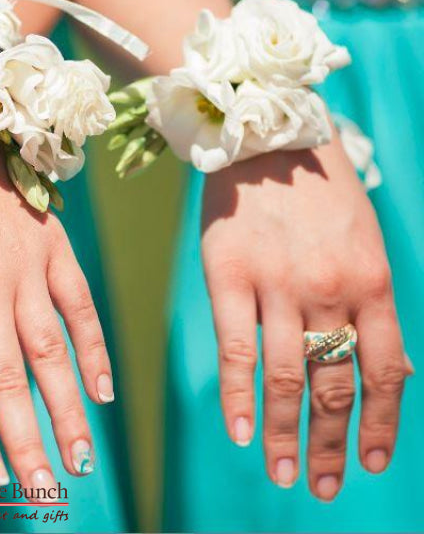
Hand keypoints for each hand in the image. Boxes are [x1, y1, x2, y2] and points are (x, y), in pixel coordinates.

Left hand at [0, 67, 112, 490]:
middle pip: (11, 380)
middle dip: (30, 441)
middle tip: (52, 489)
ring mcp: (24, 267)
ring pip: (50, 352)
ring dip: (67, 409)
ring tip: (82, 458)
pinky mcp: (52, 244)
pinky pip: (78, 304)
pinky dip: (93, 348)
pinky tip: (102, 389)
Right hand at [202, 134, 409, 500]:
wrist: (269, 136)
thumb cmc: (323, 193)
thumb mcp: (367, 243)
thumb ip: (375, 305)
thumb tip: (394, 372)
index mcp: (372, 281)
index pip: (385, 372)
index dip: (380, 425)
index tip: (371, 462)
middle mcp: (329, 288)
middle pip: (334, 384)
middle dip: (331, 444)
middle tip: (322, 485)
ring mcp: (277, 282)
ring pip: (287, 377)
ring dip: (287, 434)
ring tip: (284, 473)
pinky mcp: (228, 274)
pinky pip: (235, 349)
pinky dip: (239, 397)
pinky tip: (243, 432)